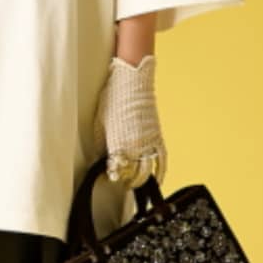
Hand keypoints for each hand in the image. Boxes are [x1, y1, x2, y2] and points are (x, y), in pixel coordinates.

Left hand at [92, 53, 167, 188]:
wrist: (132, 79)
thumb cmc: (113, 98)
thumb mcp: (99, 122)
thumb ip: (102, 143)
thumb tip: (102, 156)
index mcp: (118, 143)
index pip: (117, 170)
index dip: (113, 176)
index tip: (109, 175)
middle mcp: (135, 146)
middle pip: (134, 175)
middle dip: (127, 182)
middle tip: (121, 181)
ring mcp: (149, 142)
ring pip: (148, 172)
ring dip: (141, 180)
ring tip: (134, 183)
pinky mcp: (158, 137)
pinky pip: (162, 161)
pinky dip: (160, 173)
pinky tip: (157, 180)